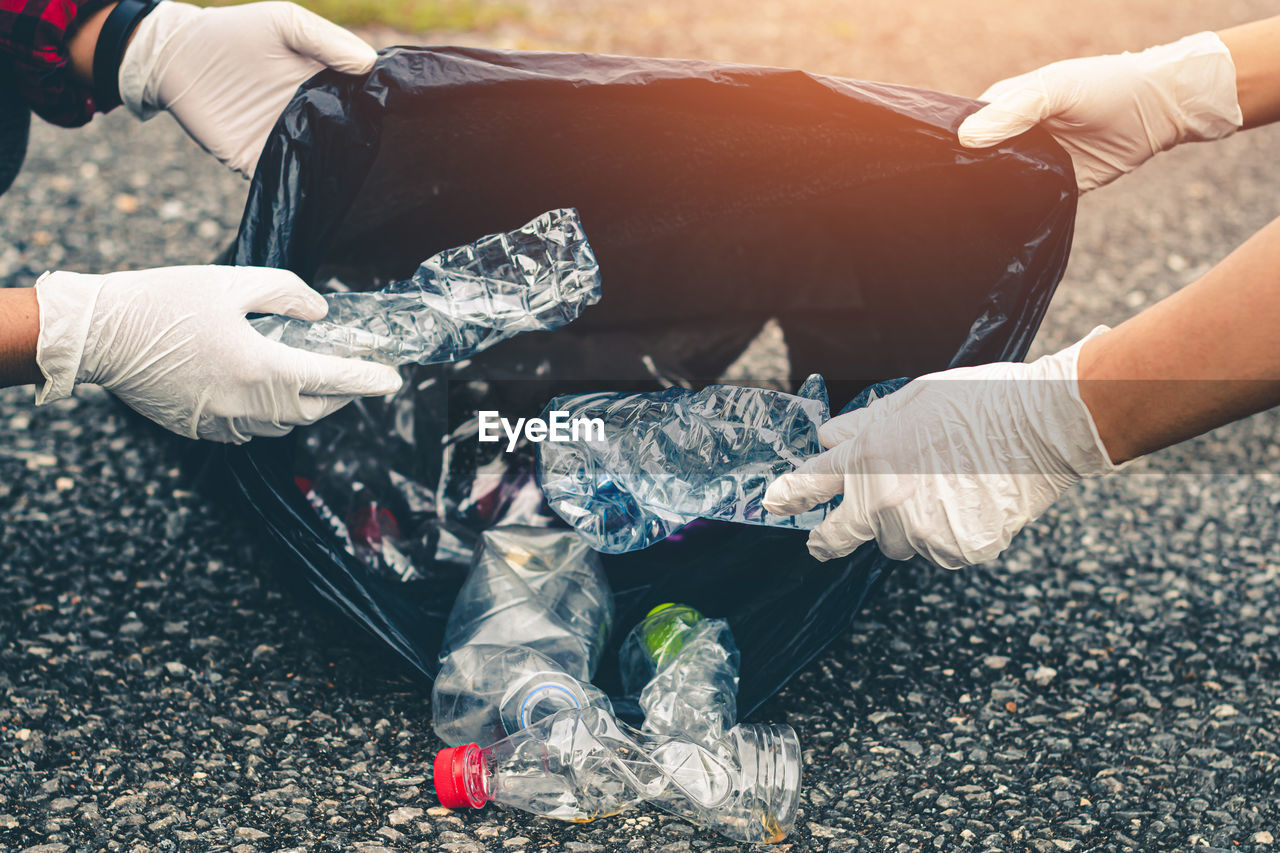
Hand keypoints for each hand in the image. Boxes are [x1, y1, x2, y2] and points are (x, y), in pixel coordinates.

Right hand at [34, 265, 401, 442]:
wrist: (98, 334)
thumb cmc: (163, 301)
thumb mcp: (233, 283)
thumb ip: (287, 295)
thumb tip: (320, 315)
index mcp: (260, 368)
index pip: (331, 380)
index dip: (367, 380)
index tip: (393, 380)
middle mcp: (246, 405)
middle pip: (313, 410)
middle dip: (342, 395)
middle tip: (356, 375)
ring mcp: (222, 423)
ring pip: (284, 423)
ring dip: (307, 404)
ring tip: (315, 378)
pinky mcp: (201, 429)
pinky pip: (252, 429)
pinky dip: (271, 414)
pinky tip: (268, 390)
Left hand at [119, 1, 376, 176]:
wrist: (178, 58)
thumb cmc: (235, 32)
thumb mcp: (286, 23)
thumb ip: (327, 41)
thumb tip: (370, 65)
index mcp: (326, 85)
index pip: (364, 102)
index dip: (380, 107)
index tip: (399, 113)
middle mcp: (313, 117)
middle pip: (350, 138)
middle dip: (366, 145)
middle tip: (388, 150)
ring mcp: (289, 142)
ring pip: (325, 163)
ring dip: (339, 168)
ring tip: (360, 171)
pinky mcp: (262, 163)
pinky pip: (290, 179)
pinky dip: (303, 185)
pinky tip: (319, 183)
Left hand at [763, 330, 1117, 568]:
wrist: (1041, 423)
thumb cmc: (979, 402)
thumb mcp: (910, 401)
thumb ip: (864, 426)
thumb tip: (827, 437)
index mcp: (871, 456)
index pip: (815, 483)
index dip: (790, 496)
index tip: (774, 504)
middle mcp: (887, 499)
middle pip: (843, 535)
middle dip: (831, 536)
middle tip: (823, 540)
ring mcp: (922, 529)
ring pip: (898, 543)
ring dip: (908, 527)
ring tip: (945, 490)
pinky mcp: (957, 549)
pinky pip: (939, 551)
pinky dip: (949, 535)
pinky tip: (972, 504)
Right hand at [957, 32, 1241, 191]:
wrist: (1158, 110)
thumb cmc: (1104, 87)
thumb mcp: (1056, 89)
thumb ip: (1014, 110)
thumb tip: (965, 140)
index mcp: (1003, 110)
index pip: (963, 132)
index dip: (950, 149)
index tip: (933, 170)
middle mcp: (1012, 139)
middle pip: (977, 164)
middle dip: (964, 179)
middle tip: (945, 201)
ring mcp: (1032, 166)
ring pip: (999, 187)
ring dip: (987, 199)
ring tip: (964, 217)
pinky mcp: (1053, 189)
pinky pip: (1028, 206)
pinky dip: (1016, 214)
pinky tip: (999, 224)